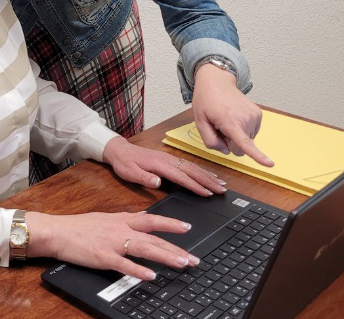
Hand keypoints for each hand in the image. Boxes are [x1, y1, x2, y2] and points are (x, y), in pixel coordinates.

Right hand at [26, 210, 198, 280]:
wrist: (57, 231)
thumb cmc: (79, 227)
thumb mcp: (106, 218)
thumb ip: (126, 219)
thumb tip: (143, 218)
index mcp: (122, 219)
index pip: (152, 220)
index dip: (171, 223)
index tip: (187, 228)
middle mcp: (121, 229)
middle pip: (154, 238)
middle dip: (176, 247)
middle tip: (193, 258)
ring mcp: (113, 243)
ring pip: (145, 249)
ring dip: (166, 256)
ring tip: (182, 263)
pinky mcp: (103, 257)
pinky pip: (125, 265)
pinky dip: (138, 270)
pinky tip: (151, 276)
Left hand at [103, 136, 227, 195]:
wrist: (120, 150)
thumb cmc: (124, 163)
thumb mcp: (129, 172)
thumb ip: (143, 177)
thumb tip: (158, 182)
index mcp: (160, 164)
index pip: (181, 176)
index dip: (195, 186)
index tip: (207, 193)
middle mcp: (168, 160)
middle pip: (192, 171)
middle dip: (208, 181)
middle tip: (222, 190)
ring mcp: (171, 159)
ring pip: (193, 167)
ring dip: (208, 176)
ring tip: (222, 184)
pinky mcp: (171, 160)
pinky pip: (189, 165)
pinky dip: (202, 171)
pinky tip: (209, 176)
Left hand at [191, 64, 272, 166]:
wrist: (217, 81)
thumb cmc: (206, 101)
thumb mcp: (200, 122)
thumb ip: (210, 141)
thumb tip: (226, 150)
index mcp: (230, 122)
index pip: (245, 143)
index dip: (258, 156)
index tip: (270, 164)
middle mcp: (246, 119)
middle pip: (240, 148)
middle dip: (230, 142)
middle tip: (220, 126)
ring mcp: (254, 116)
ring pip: (246, 140)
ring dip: (236, 134)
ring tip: (226, 119)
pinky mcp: (258, 114)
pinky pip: (250, 133)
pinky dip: (242, 129)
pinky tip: (234, 117)